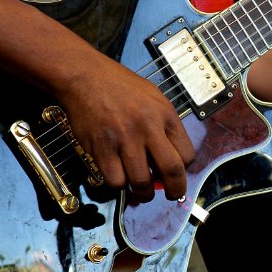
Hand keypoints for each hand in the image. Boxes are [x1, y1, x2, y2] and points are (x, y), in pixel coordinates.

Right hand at [55, 54, 195, 202]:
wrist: (85, 76)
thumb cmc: (119, 86)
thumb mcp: (153, 97)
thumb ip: (164, 125)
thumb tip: (171, 157)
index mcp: (165, 115)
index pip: (187, 154)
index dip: (184, 170)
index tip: (177, 175)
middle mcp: (148, 127)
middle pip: (172, 171)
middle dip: (174, 191)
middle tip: (170, 195)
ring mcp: (124, 138)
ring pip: (142, 182)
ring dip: (143, 193)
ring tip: (140, 190)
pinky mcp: (102, 148)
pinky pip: (115, 181)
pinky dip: (118, 185)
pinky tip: (117, 176)